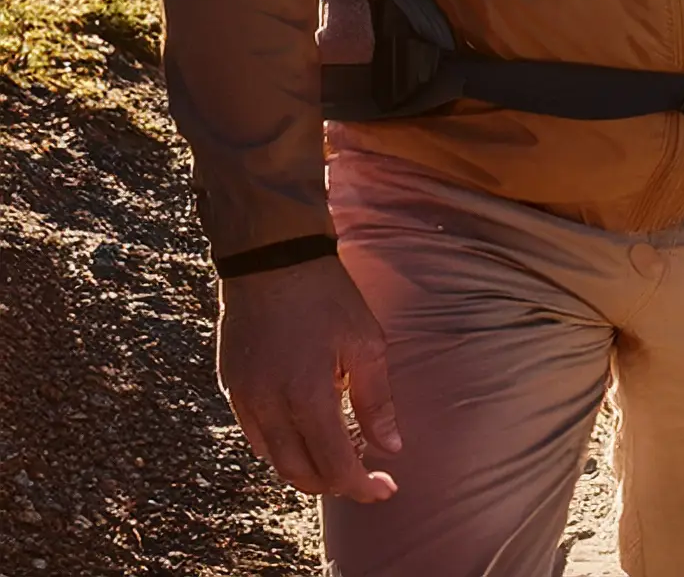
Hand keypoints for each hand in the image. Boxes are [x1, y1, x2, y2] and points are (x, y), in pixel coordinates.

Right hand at [217, 255, 400, 500]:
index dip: (362, 485)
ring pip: (275, 460)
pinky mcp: (231, 386)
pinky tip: (304, 433)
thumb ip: (376, 400)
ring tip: (336, 459)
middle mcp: (269, 407)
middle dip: (335, 484)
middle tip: (364, 477)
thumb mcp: (365, 342)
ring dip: (306, 469)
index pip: (335, 466)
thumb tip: (390, 448)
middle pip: (300, 473)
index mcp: (307, 397)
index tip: (386, 489)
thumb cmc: (326, 295)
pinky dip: (281, 447)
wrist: (273, 256)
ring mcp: (244, 398)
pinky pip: (255, 435)